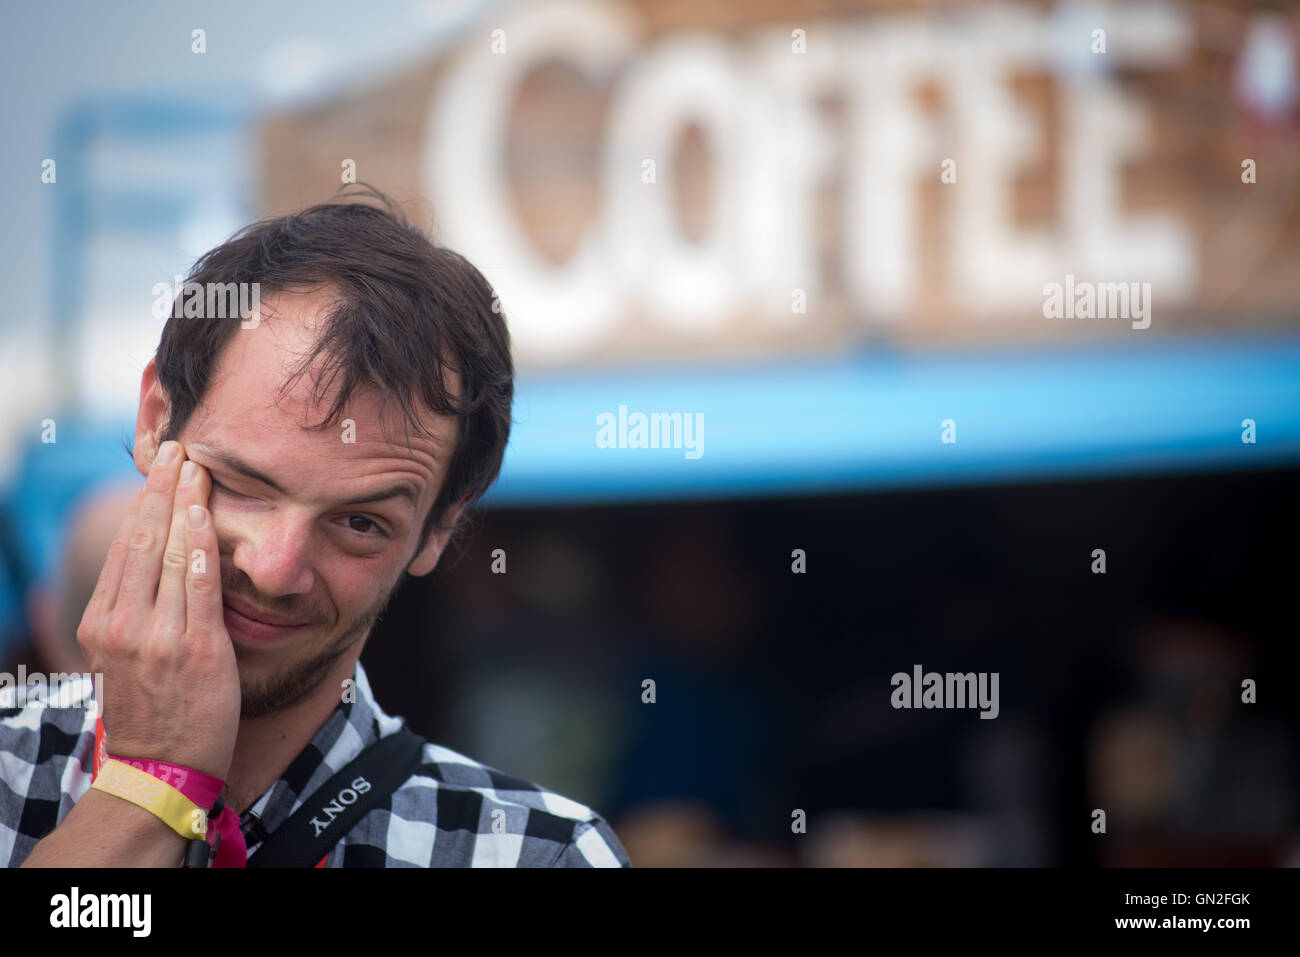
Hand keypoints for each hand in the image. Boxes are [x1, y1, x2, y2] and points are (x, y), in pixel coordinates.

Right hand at [77, 440, 240, 779]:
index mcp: (102, 621)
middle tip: (179, 446)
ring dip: (185, 503)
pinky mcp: (194, 647)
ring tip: (198, 466)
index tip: (161, 466)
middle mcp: (122, 623)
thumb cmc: (154, 708)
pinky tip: (207, 513)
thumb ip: (136, 610)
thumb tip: (156, 566)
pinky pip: (199, 584)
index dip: (144, 501)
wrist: (160, 768)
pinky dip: (202, 544)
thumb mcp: (126, 655)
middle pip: (143, 538)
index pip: (126, 546)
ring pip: (171, 553)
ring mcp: (157, 635)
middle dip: (162, 487)